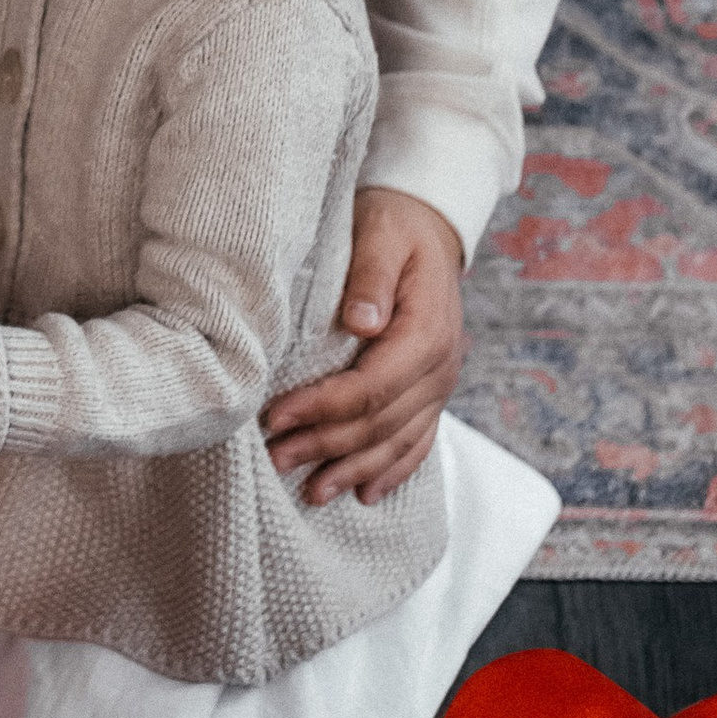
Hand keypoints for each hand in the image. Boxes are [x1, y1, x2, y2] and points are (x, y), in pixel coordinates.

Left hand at [266, 186, 464, 506]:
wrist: (428, 224)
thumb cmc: (395, 225)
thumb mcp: (381, 233)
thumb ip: (371, 276)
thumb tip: (361, 321)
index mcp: (426, 331)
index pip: (372, 385)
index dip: (324, 407)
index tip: (276, 416)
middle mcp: (440, 366)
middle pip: (380, 421)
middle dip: (327, 445)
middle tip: (277, 458)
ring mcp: (439, 384)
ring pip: (398, 441)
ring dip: (354, 468)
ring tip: (312, 492)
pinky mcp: (431, 390)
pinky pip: (417, 441)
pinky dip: (391, 470)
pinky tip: (364, 493)